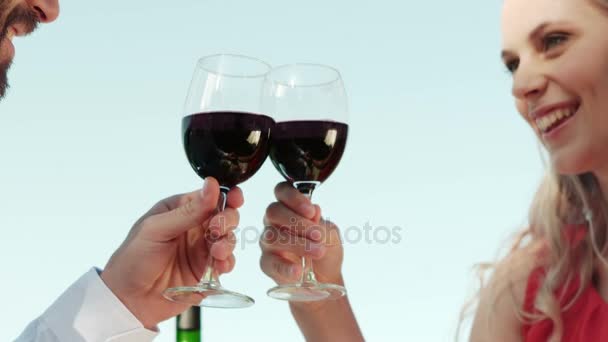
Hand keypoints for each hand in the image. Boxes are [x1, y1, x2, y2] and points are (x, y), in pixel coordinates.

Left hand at [100, 177, 241, 328]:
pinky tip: (221, 265)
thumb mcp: (157, 229)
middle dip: (227, 221)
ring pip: (228, 238)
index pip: (209, 197)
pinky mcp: (206, 271)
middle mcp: (194, 227)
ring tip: (217, 252)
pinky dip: (227, 262)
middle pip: (224, 216)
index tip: (236, 198)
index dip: (226, 196)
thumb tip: (212, 185)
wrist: (127, 301)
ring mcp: (201, 249)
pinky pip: (226, 262)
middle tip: (218, 230)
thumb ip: (188, 211)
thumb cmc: (133, 259)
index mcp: (180, 210)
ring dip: (227, 242)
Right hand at [260, 182, 343, 300]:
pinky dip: (286, 267)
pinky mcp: (266, 263)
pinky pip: (270, 262)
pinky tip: (299, 270)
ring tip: (318, 252)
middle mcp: (274, 221)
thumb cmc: (326, 248)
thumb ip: (321, 223)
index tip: (311, 211)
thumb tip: (314, 210)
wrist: (326, 277)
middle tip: (318, 235)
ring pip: (272, 236)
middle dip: (297, 222)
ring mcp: (268, 241)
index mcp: (289, 206)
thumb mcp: (330, 234)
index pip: (282, 191)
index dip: (293, 197)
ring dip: (298, 244)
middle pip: (274, 211)